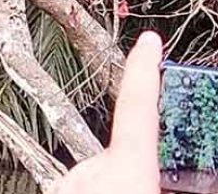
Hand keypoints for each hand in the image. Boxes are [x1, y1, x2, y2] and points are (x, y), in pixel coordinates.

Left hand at [53, 31, 161, 193]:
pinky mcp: (52, 193)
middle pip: (116, 153)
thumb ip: (165, 176)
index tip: (147, 39)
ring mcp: (67, 182)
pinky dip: (92, 193)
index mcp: (127, 168)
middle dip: (128, 171)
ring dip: (109, 188)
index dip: (143, 70)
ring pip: (96, 175)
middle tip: (137, 190)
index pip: (137, 105)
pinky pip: (80, 187)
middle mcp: (90, 170)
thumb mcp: (154, 192)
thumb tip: (163, 172)